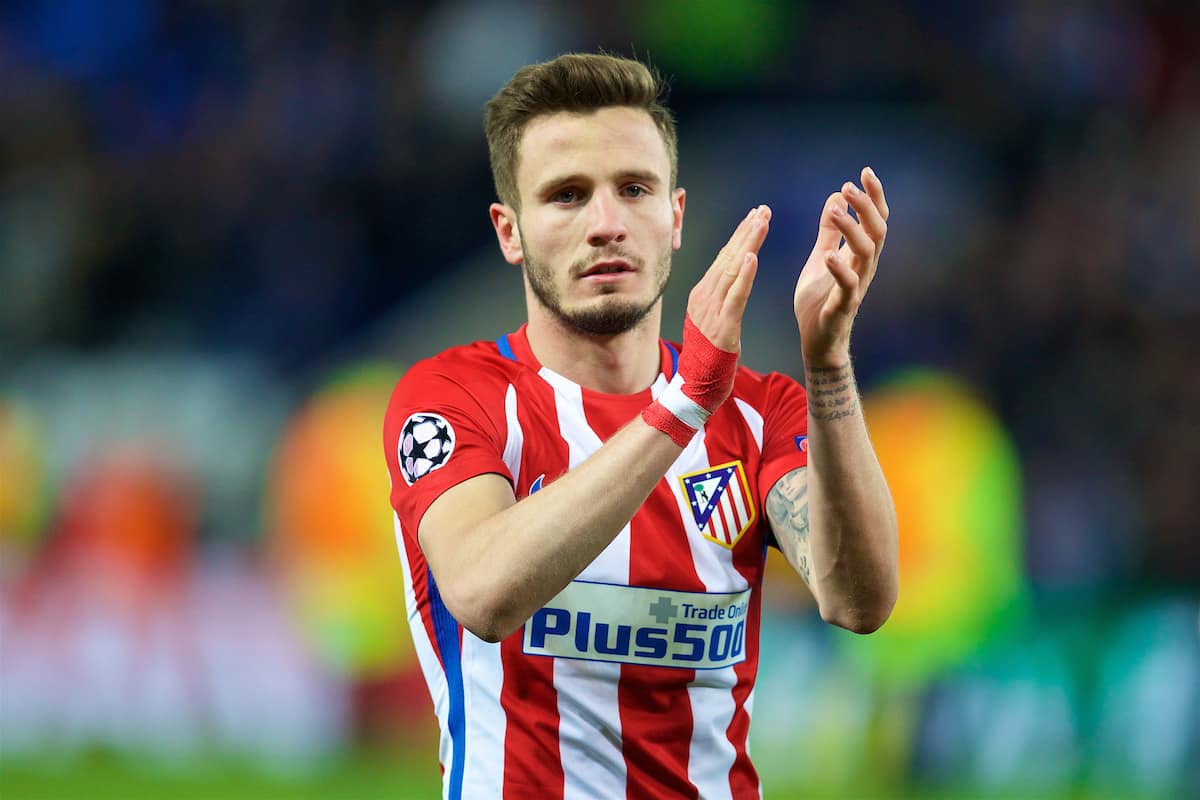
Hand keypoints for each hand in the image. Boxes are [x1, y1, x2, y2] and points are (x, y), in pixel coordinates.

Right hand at [687, 205, 770, 351]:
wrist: (696, 385)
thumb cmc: (708, 355)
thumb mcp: (710, 320)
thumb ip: (720, 298)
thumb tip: (730, 278)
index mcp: (702, 294)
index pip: (723, 258)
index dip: (740, 235)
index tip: (755, 216)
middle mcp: (704, 297)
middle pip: (728, 257)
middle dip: (746, 231)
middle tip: (763, 210)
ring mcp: (711, 310)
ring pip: (732, 270)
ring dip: (748, 244)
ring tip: (761, 223)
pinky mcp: (722, 325)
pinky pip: (735, 295)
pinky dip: (744, 275)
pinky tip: (752, 257)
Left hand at [794, 167, 888, 367]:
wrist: (817, 341)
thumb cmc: (820, 300)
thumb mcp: (821, 257)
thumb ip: (829, 231)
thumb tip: (836, 197)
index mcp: (858, 255)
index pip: (874, 220)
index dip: (873, 196)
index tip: (865, 171)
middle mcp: (863, 268)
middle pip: (876, 232)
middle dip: (866, 207)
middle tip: (849, 186)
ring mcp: (856, 287)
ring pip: (866, 254)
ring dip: (852, 230)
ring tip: (837, 211)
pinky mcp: (842, 307)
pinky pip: (848, 287)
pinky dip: (840, 270)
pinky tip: (829, 255)